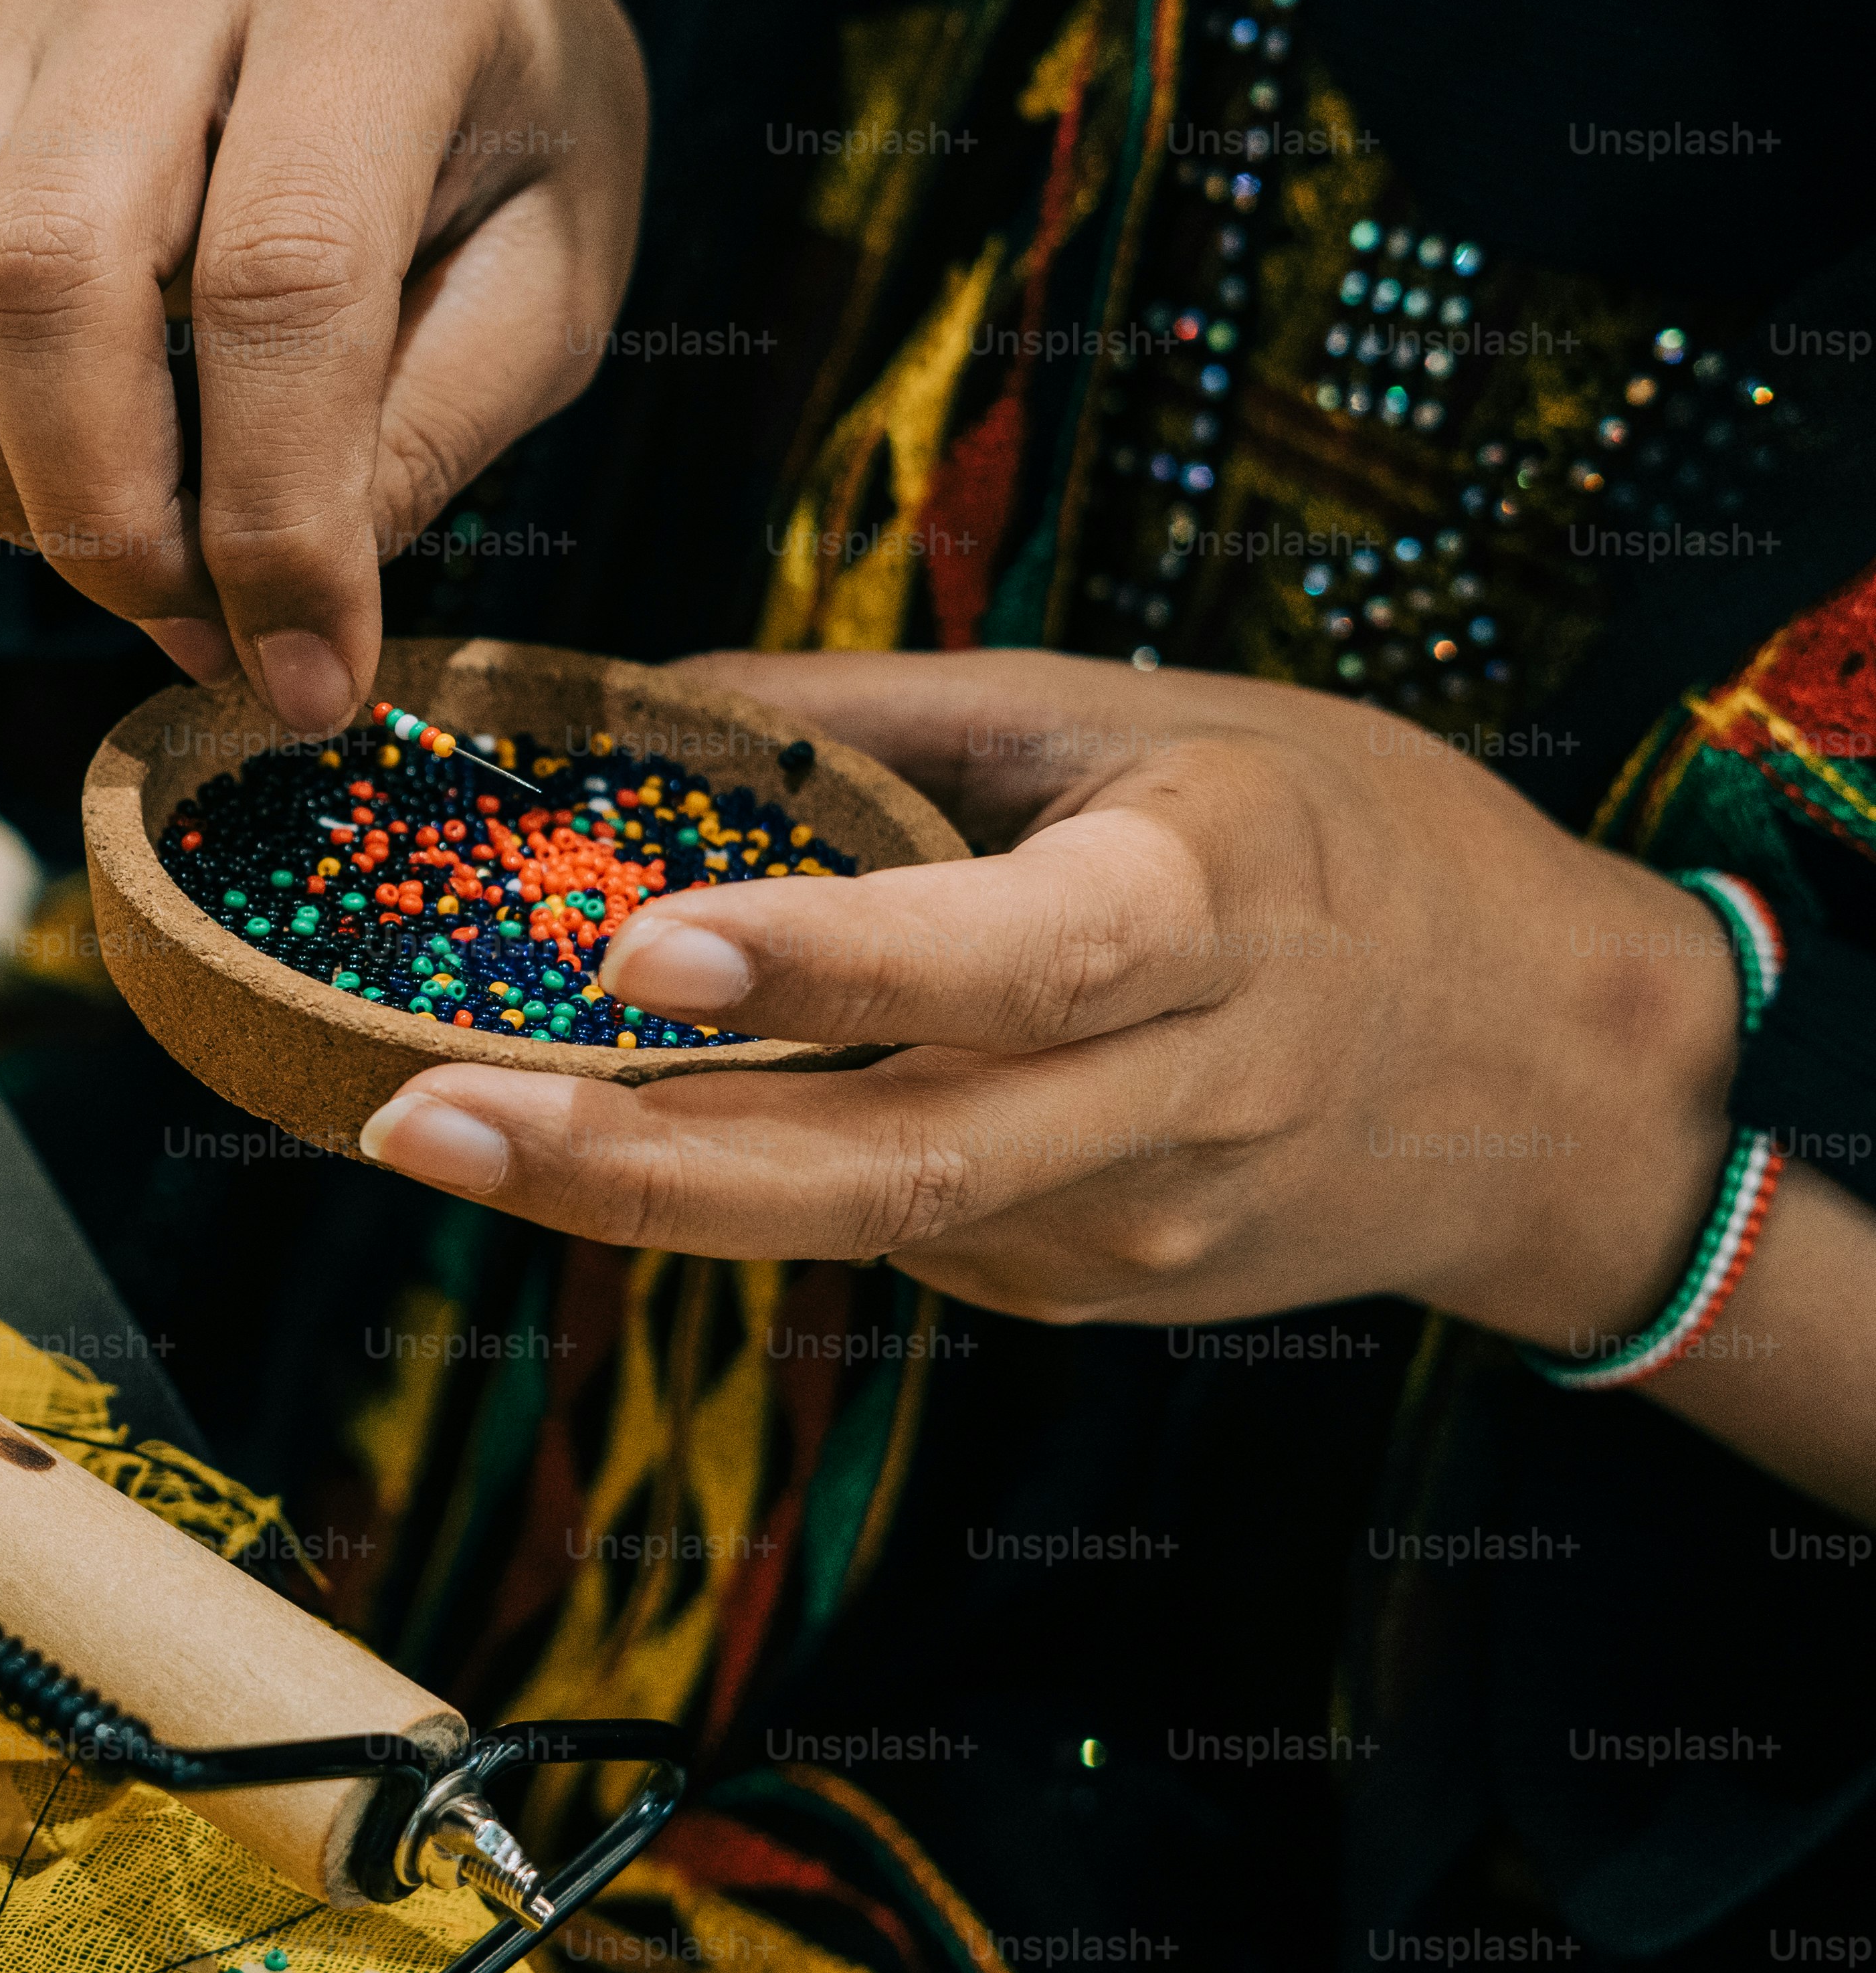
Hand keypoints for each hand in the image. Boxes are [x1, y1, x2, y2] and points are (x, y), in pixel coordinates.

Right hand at [0, 0, 646, 733]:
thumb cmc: (507, 153)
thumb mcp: (551, 292)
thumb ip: (427, 437)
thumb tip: (284, 622)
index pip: (281, 276)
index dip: (278, 515)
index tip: (307, 672)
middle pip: (50, 270)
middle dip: (103, 513)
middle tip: (194, 628)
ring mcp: (28, 19)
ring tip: (117, 562)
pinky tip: (22, 491)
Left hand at [351, 651, 1745, 1342]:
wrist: (1552, 1079)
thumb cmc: (1345, 842)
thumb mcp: (1151, 716)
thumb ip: (894, 715)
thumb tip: (651, 681)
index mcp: (1210, 911)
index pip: (1009, 957)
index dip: (824, 962)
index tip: (632, 951)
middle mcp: (1169, 1099)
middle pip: (887, 1165)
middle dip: (634, 1160)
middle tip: (420, 1119)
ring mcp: (1122, 1226)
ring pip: (857, 1227)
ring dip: (635, 1193)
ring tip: (429, 1132)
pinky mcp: (1081, 1290)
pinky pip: (886, 1236)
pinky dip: (737, 1192)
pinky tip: (602, 1143)